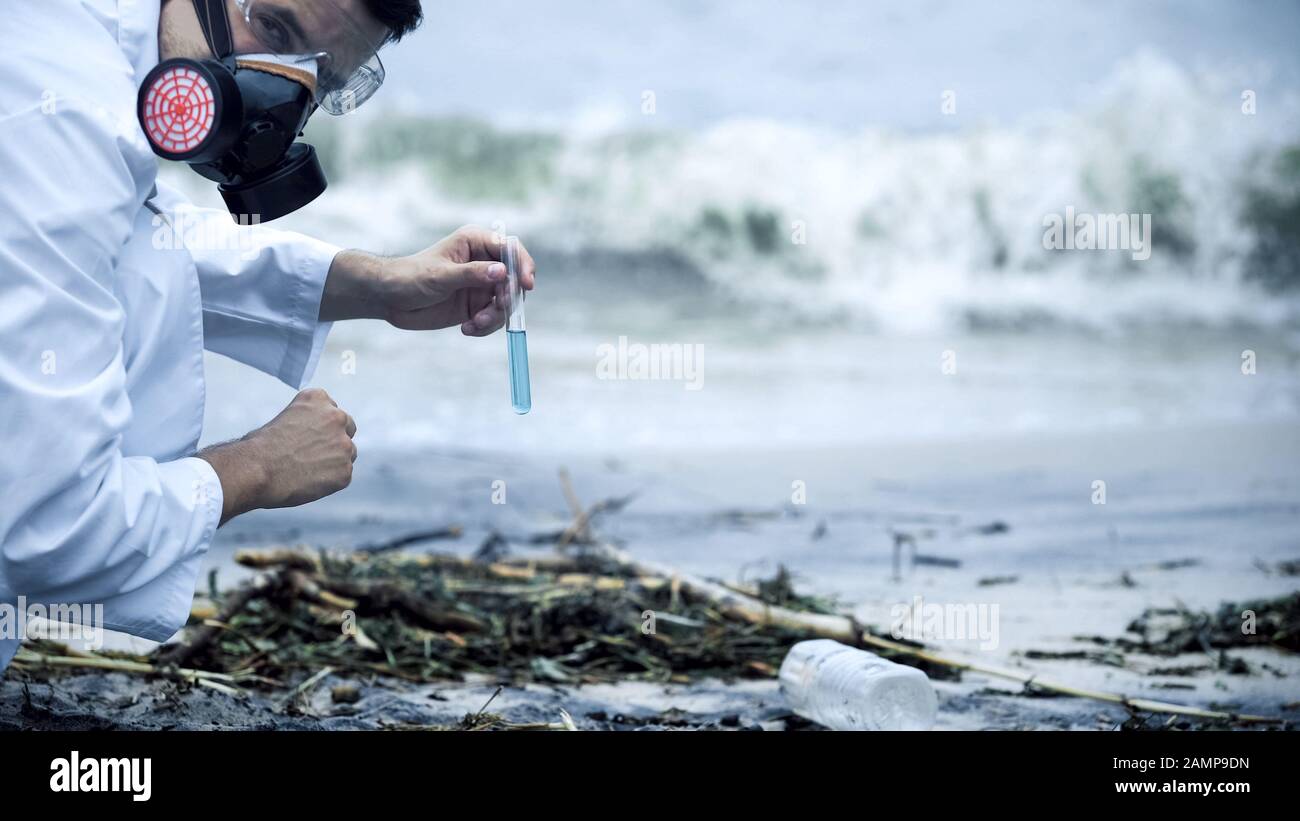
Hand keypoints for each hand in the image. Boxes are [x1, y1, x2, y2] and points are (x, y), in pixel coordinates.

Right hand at [198, 389, 356, 523]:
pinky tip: (309, 482)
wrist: (256, 469)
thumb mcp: (284, 417)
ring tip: (307, 470)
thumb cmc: (260, 446)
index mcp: (318, 399)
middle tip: (315, 454)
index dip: (321, 426)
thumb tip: (316, 436)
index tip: (309, 437)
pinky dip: (330, 481)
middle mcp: (336, 417)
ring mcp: (344, 445)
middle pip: (347, 428)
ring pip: (348, 453)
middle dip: (335, 439)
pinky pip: (343, 475)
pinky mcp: (345, 470)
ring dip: (334, 460)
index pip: (332, 410)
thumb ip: (307, 421)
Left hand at [318, 225, 536, 335]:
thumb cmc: (410, 277)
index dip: (523, 265)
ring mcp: (481, 285)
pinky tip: (466, 329)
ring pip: (506, 303)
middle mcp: (483, 262)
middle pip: (514, 279)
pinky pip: (494, 319)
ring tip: (474, 324)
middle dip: (508, 298)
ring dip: (495, 317)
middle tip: (495, 309)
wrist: (390, 299)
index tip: (526, 285)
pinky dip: (485, 327)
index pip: (510, 249)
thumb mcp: (440, 275)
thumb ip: (472, 274)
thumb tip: (502, 272)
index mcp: (476, 242)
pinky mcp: (476, 306)